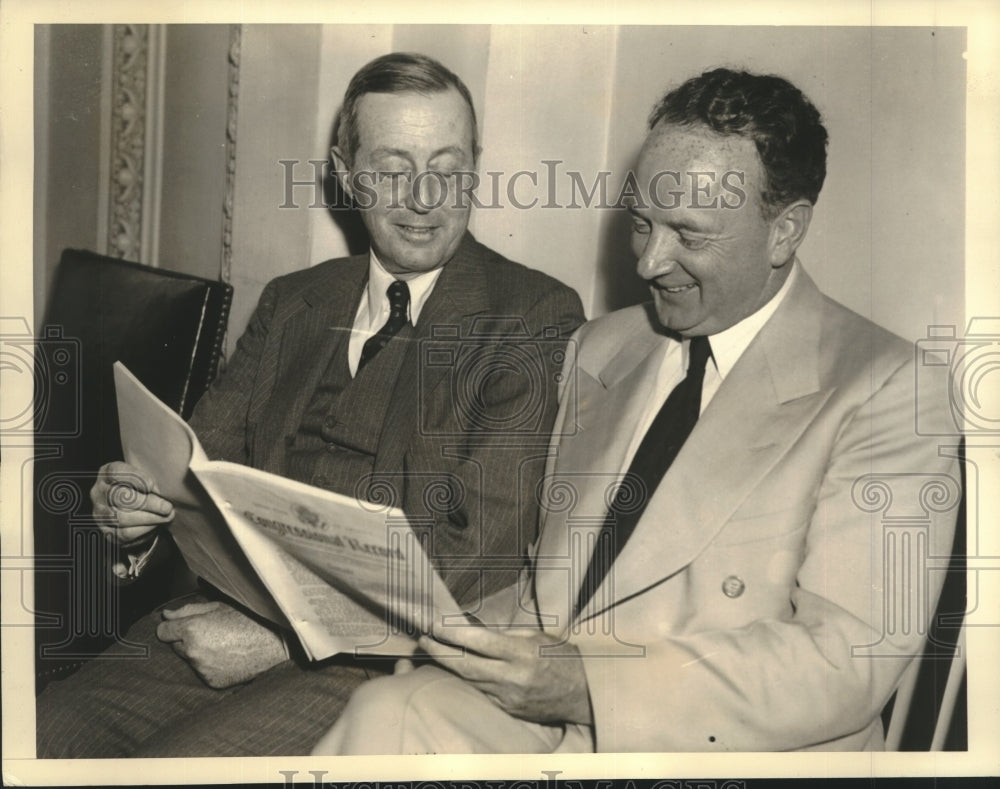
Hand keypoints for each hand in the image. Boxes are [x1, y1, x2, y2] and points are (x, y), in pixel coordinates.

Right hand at [90, 461, 173, 544]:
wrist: (138, 513)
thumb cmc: (142, 489)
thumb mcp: (144, 477)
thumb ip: (152, 479)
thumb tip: (168, 488)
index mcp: (106, 474)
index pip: (115, 471)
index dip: (135, 478)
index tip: (152, 485)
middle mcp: (99, 492)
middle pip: (119, 497)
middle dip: (147, 502)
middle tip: (166, 506)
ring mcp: (100, 512)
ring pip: (121, 517)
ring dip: (148, 517)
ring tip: (166, 516)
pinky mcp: (107, 531)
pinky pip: (124, 533)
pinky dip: (143, 529)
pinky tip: (156, 524)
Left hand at [156, 601, 287, 688]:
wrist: (274, 643)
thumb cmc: (249, 619)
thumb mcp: (219, 606)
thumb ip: (188, 610)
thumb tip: (166, 615)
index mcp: (192, 629)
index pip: (162, 631)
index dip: (172, 626)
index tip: (181, 625)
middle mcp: (193, 651)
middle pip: (176, 646)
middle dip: (187, 639)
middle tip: (210, 632)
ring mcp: (202, 669)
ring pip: (190, 659)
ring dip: (199, 653)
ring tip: (223, 644)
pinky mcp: (211, 682)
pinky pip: (203, 672)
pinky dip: (211, 665)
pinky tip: (227, 656)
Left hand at [418, 624, 592, 724]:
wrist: (584, 692)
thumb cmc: (562, 657)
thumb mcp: (537, 637)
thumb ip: (506, 636)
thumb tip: (475, 632)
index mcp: (522, 654)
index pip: (478, 643)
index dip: (452, 634)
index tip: (434, 624)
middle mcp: (513, 678)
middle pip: (466, 667)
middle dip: (439, 652)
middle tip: (422, 639)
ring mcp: (509, 698)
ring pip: (469, 682)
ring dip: (448, 666)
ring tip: (432, 650)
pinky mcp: (508, 709)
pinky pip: (481, 693)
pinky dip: (466, 680)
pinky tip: (455, 669)